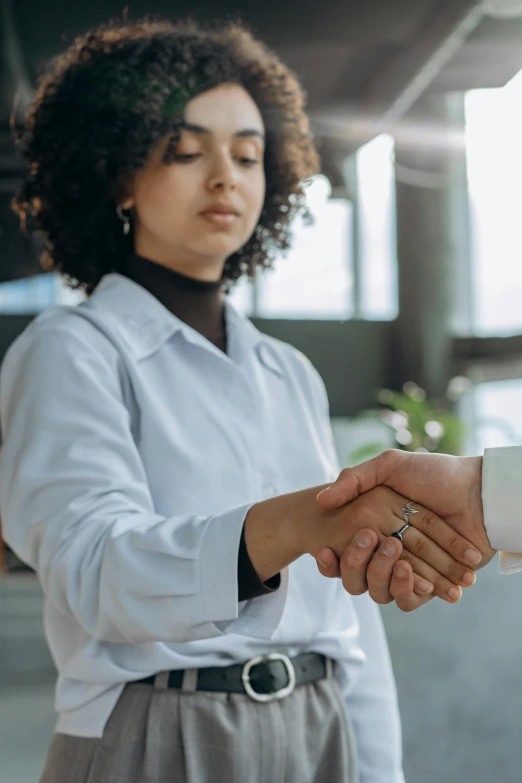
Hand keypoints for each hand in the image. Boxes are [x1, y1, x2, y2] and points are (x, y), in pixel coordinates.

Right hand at [313, 484, 478, 603]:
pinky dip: (408, 591)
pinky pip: (410, 599)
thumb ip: (354, 478)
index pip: (345, 548)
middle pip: (358, 573)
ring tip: (397, 561)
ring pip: (381, 590)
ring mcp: (411, 568)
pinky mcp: (432, 584)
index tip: (322, 549)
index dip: (331, 555)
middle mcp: (390, 548)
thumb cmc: (436, 474)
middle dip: (356, 563)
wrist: (480, 493)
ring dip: (383, 578)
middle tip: (368, 541)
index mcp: (377, 524)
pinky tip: (413, 577)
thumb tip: (322, 500)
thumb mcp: (390, 465)